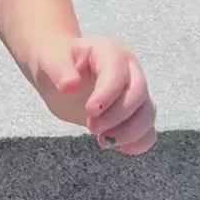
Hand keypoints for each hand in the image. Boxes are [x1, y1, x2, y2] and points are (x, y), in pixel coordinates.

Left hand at [37, 35, 156, 155]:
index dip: (107, 95)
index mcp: (109, 52)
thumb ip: (60, 71)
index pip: (117, 74)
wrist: (59, 71)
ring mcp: (135, 91)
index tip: (89, 112)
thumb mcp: (52, 61)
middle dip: (117, 116)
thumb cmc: (57, 62)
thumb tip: (69, 86)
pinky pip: (148, 129)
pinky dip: (139, 142)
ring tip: (103, 141)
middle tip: (92, 127)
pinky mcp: (135, 112)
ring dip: (129, 132)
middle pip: (138, 94)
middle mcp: (129, 69)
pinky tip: (121, 148)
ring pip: (147, 113)